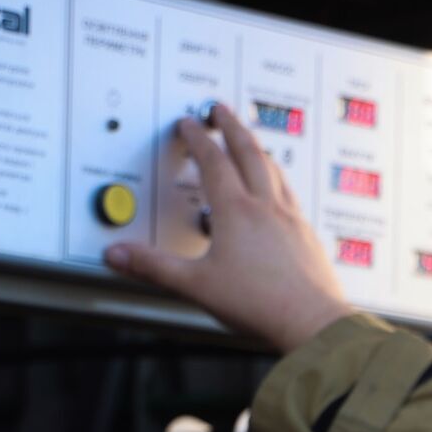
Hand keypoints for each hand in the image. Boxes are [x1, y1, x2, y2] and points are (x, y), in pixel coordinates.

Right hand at [104, 105, 352, 353]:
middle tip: (221, 109)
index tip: (188, 123)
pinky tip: (279, 191)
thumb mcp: (196, 285)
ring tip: (249, 141)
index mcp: (236, 211)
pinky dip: (278, 180)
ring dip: (257, 148)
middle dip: (231, 126)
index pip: (213, 161)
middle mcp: (266, 207)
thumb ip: (154, 267)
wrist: (312, 322)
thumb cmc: (260, 304)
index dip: (197, 138)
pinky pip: (290, 195)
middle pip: (248, 152)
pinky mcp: (307, 236)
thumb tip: (119, 254)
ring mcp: (291, 219)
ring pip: (273, 170)